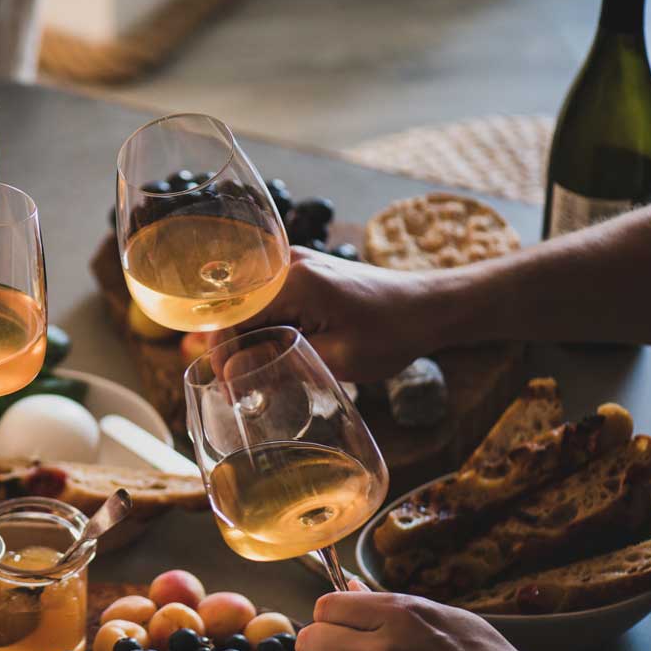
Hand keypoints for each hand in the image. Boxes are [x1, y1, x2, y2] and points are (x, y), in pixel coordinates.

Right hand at [245, 248, 445, 381]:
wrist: (428, 305)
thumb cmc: (392, 332)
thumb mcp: (337, 358)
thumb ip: (279, 363)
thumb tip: (230, 375)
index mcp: (294, 281)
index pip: (233, 315)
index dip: (223, 353)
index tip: (228, 386)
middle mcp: (287, 262)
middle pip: (235, 306)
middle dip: (229, 347)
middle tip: (236, 389)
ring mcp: (293, 262)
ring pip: (248, 303)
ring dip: (245, 338)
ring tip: (250, 376)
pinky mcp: (301, 270)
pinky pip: (266, 298)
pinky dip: (262, 326)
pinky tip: (269, 354)